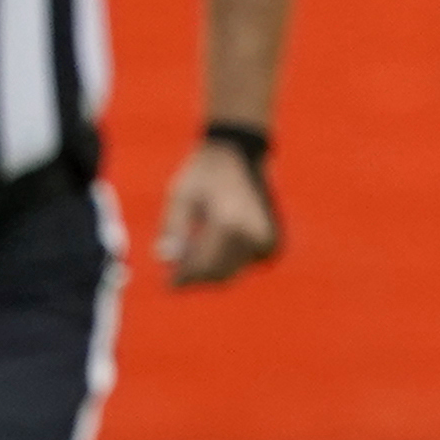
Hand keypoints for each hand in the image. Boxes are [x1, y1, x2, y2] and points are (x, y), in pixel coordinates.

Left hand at [158, 137, 279, 287]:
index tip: (168, 284)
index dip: (185, 278)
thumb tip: (165, 260)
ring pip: (233, 271)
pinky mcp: (273, 243)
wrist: (238, 155)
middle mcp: (254, 236)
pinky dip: (227, 261)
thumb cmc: (204, 174)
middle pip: (221, 273)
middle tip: (176, 275)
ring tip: (192, 253)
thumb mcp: (180, 197)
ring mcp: (267, 241)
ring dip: (211, 269)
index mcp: (231, 225)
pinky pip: (244, 264)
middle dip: (197, 276)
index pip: (206, 266)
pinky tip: (213, 244)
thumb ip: (173, 229)